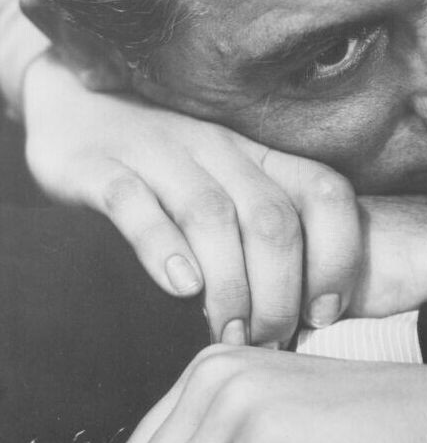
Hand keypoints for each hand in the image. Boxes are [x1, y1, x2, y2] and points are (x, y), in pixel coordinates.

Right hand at [23, 54, 361, 345]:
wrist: (74, 101)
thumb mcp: (226, 183)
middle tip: (268, 341)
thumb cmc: (166, 163)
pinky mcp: (98, 167)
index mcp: (258, 155)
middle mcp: (218, 149)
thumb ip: (264, 232)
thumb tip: (304, 316)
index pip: (325, 192)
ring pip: (212, 216)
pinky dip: (162, 247)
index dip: (337, 255)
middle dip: (280, 291)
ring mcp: (158, 154)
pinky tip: (180, 287)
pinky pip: (135, 204)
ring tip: (229, 333)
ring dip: (230, 284)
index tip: (324, 313)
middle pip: (272, 218)